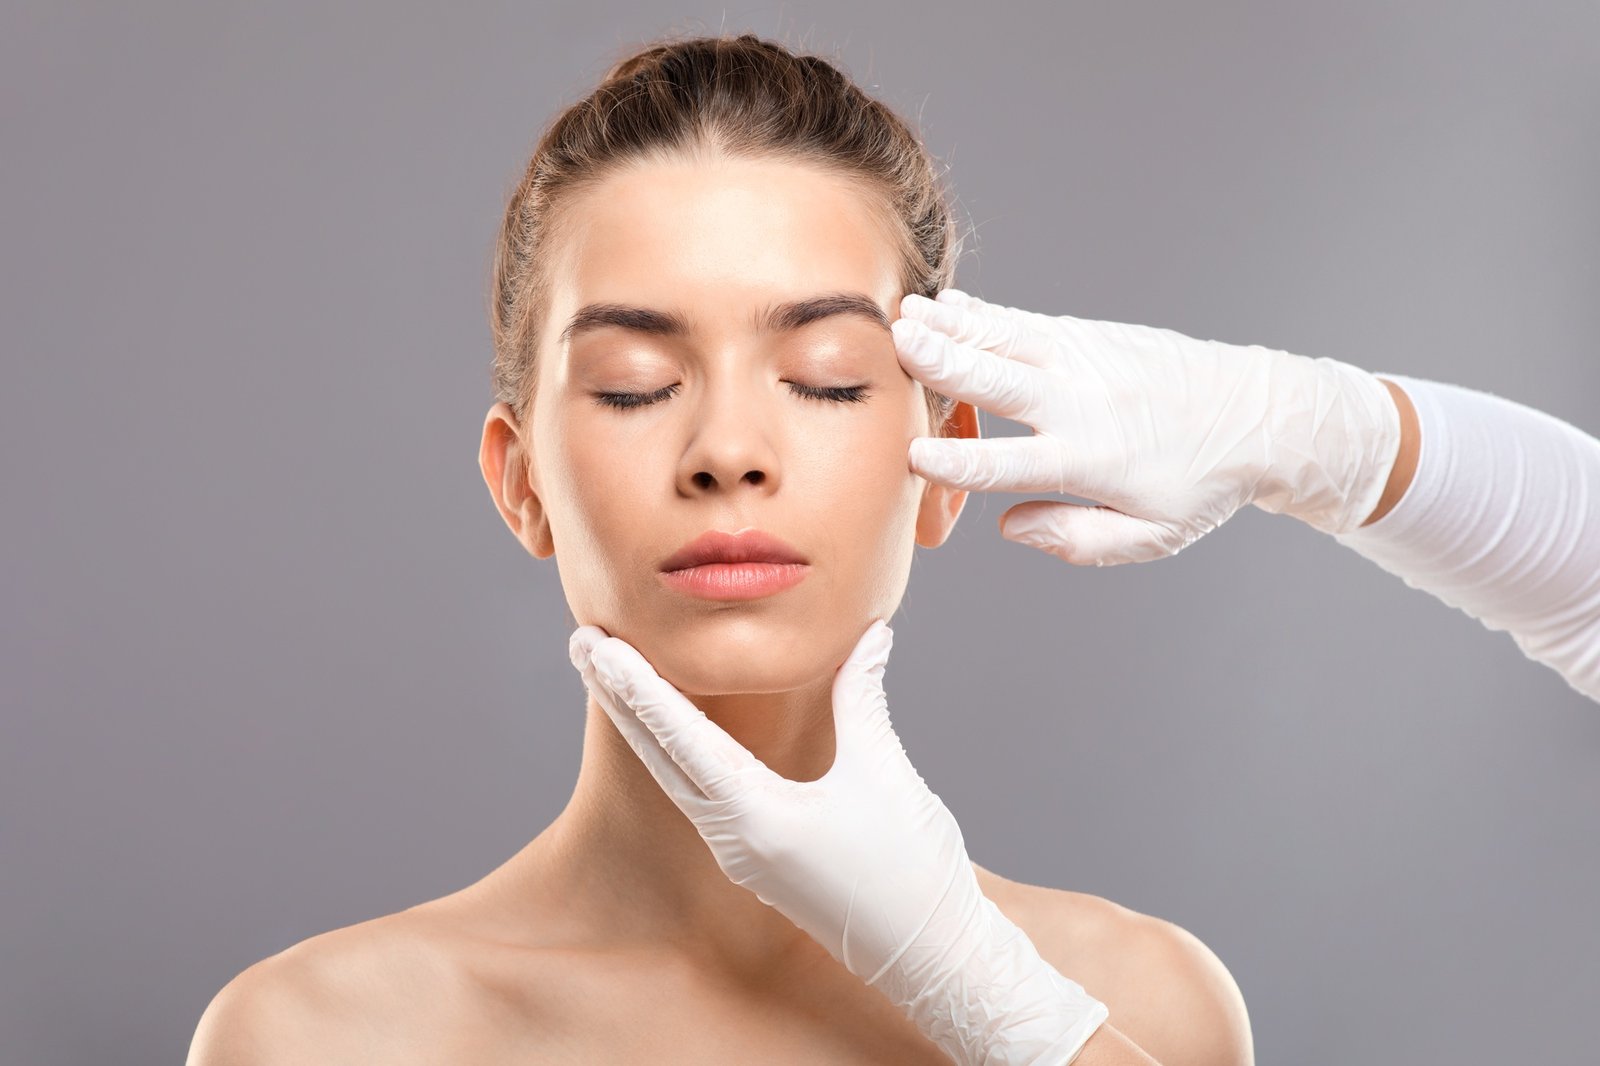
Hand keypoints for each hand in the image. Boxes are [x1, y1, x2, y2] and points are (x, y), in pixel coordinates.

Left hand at [567, 620, 1107, 1063]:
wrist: (934, 957)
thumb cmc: (911, 872)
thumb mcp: (883, 773)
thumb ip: (862, 697)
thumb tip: (868, 633)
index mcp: (756, 817)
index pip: (679, 737)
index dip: (637, 684)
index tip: (598, 644)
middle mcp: (735, 840)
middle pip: (659, 758)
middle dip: (620, 699)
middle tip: (584, 644)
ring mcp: (744, 856)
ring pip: (676, 778)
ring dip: (644, 726)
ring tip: (616, 679)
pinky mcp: (761, 863)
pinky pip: (703, 797)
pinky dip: (678, 754)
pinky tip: (675, 732)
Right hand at [893, 289, 1402, 564]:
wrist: (1261, 416)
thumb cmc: (1201, 483)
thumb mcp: (1151, 535)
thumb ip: (1077, 539)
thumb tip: (1010, 527)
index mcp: (1090, 462)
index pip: (1009, 466)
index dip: (958, 464)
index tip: (913, 455)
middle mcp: (1081, 406)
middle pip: (1000, 383)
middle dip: (945, 363)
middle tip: (896, 343)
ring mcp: (1086, 362)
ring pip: (1008, 340)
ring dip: (953, 326)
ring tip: (905, 314)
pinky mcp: (1092, 337)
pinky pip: (1027, 322)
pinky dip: (985, 313)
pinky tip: (949, 306)